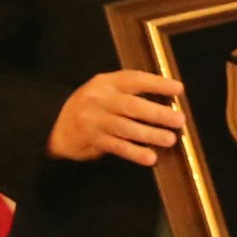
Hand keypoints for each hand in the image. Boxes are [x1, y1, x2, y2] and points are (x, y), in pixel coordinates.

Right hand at [47, 71, 185, 165]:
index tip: (178, 89)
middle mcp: (99, 98)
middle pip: (132, 105)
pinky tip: (150, 157)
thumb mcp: (106, 92)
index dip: (157, 83)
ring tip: (170, 140)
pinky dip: (134, 152)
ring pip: (126, 127)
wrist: (57, 126)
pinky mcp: (91, 139)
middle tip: (179, 120)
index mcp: (106, 82)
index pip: (134, 79)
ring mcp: (93, 119)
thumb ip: (129, 93)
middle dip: (157, 113)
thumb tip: (168, 102)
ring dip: (150, 135)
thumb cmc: (93, 108)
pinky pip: (117, 146)